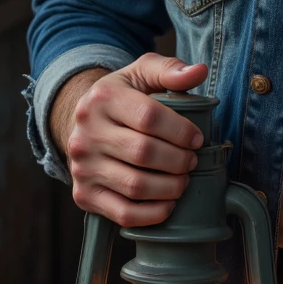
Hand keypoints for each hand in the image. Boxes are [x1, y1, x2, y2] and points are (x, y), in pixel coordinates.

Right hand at [55, 54, 208, 226]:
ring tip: (183, 180)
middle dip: (178, 160)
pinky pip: (123, 213)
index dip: (180, 131)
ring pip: (135, 186)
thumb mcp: (143, 73)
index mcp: (102, 98)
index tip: (197, 139)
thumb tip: (200, 71)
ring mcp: (82, 167)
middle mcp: (85, 133)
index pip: (149, 117)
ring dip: (170, 187)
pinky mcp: (84, 195)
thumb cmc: (123, 97)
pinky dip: (153, 213)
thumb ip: (171, 70)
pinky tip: (169, 203)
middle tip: (192, 161)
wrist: (84, 123)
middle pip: (143, 153)